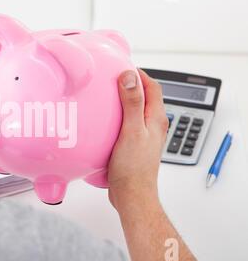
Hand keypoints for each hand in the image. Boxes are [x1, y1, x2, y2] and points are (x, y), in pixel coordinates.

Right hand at [108, 69, 168, 214]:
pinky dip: (117, 117)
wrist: (132, 194)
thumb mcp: (132, 131)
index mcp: (156, 119)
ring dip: (123, 100)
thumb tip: (130, 77)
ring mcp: (143, 136)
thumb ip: (133, 104)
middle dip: (130, 84)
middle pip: (144, 97)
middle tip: (111, 78)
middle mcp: (152, 126)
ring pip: (135, 110)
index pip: (153, 87)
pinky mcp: (133, 145)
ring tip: (106, 96)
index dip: (139, 74)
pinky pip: (126, 123)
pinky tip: (103, 121)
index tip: (123, 66)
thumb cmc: (133, 168)